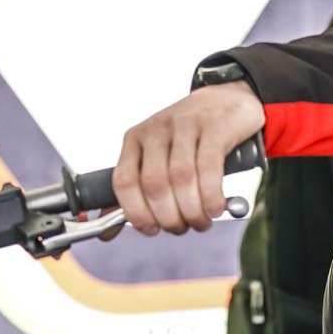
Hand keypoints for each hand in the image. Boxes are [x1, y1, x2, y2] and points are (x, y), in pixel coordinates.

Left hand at [112, 83, 265, 235]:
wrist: (226, 100)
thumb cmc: (189, 137)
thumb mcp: (155, 158)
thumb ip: (132, 193)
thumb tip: (106, 233)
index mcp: (135, 140)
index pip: (123, 182)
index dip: (135, 213)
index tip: (151, 230)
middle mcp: (156, 131)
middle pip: (153, 185)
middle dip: (168, 217)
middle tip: (182, 227)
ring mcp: (184, 125)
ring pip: (181, 178)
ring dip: (192, 211)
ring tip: (201, 222)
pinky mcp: (213, 126)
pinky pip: (209, 167)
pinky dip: (211, 195)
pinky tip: (216, 208)